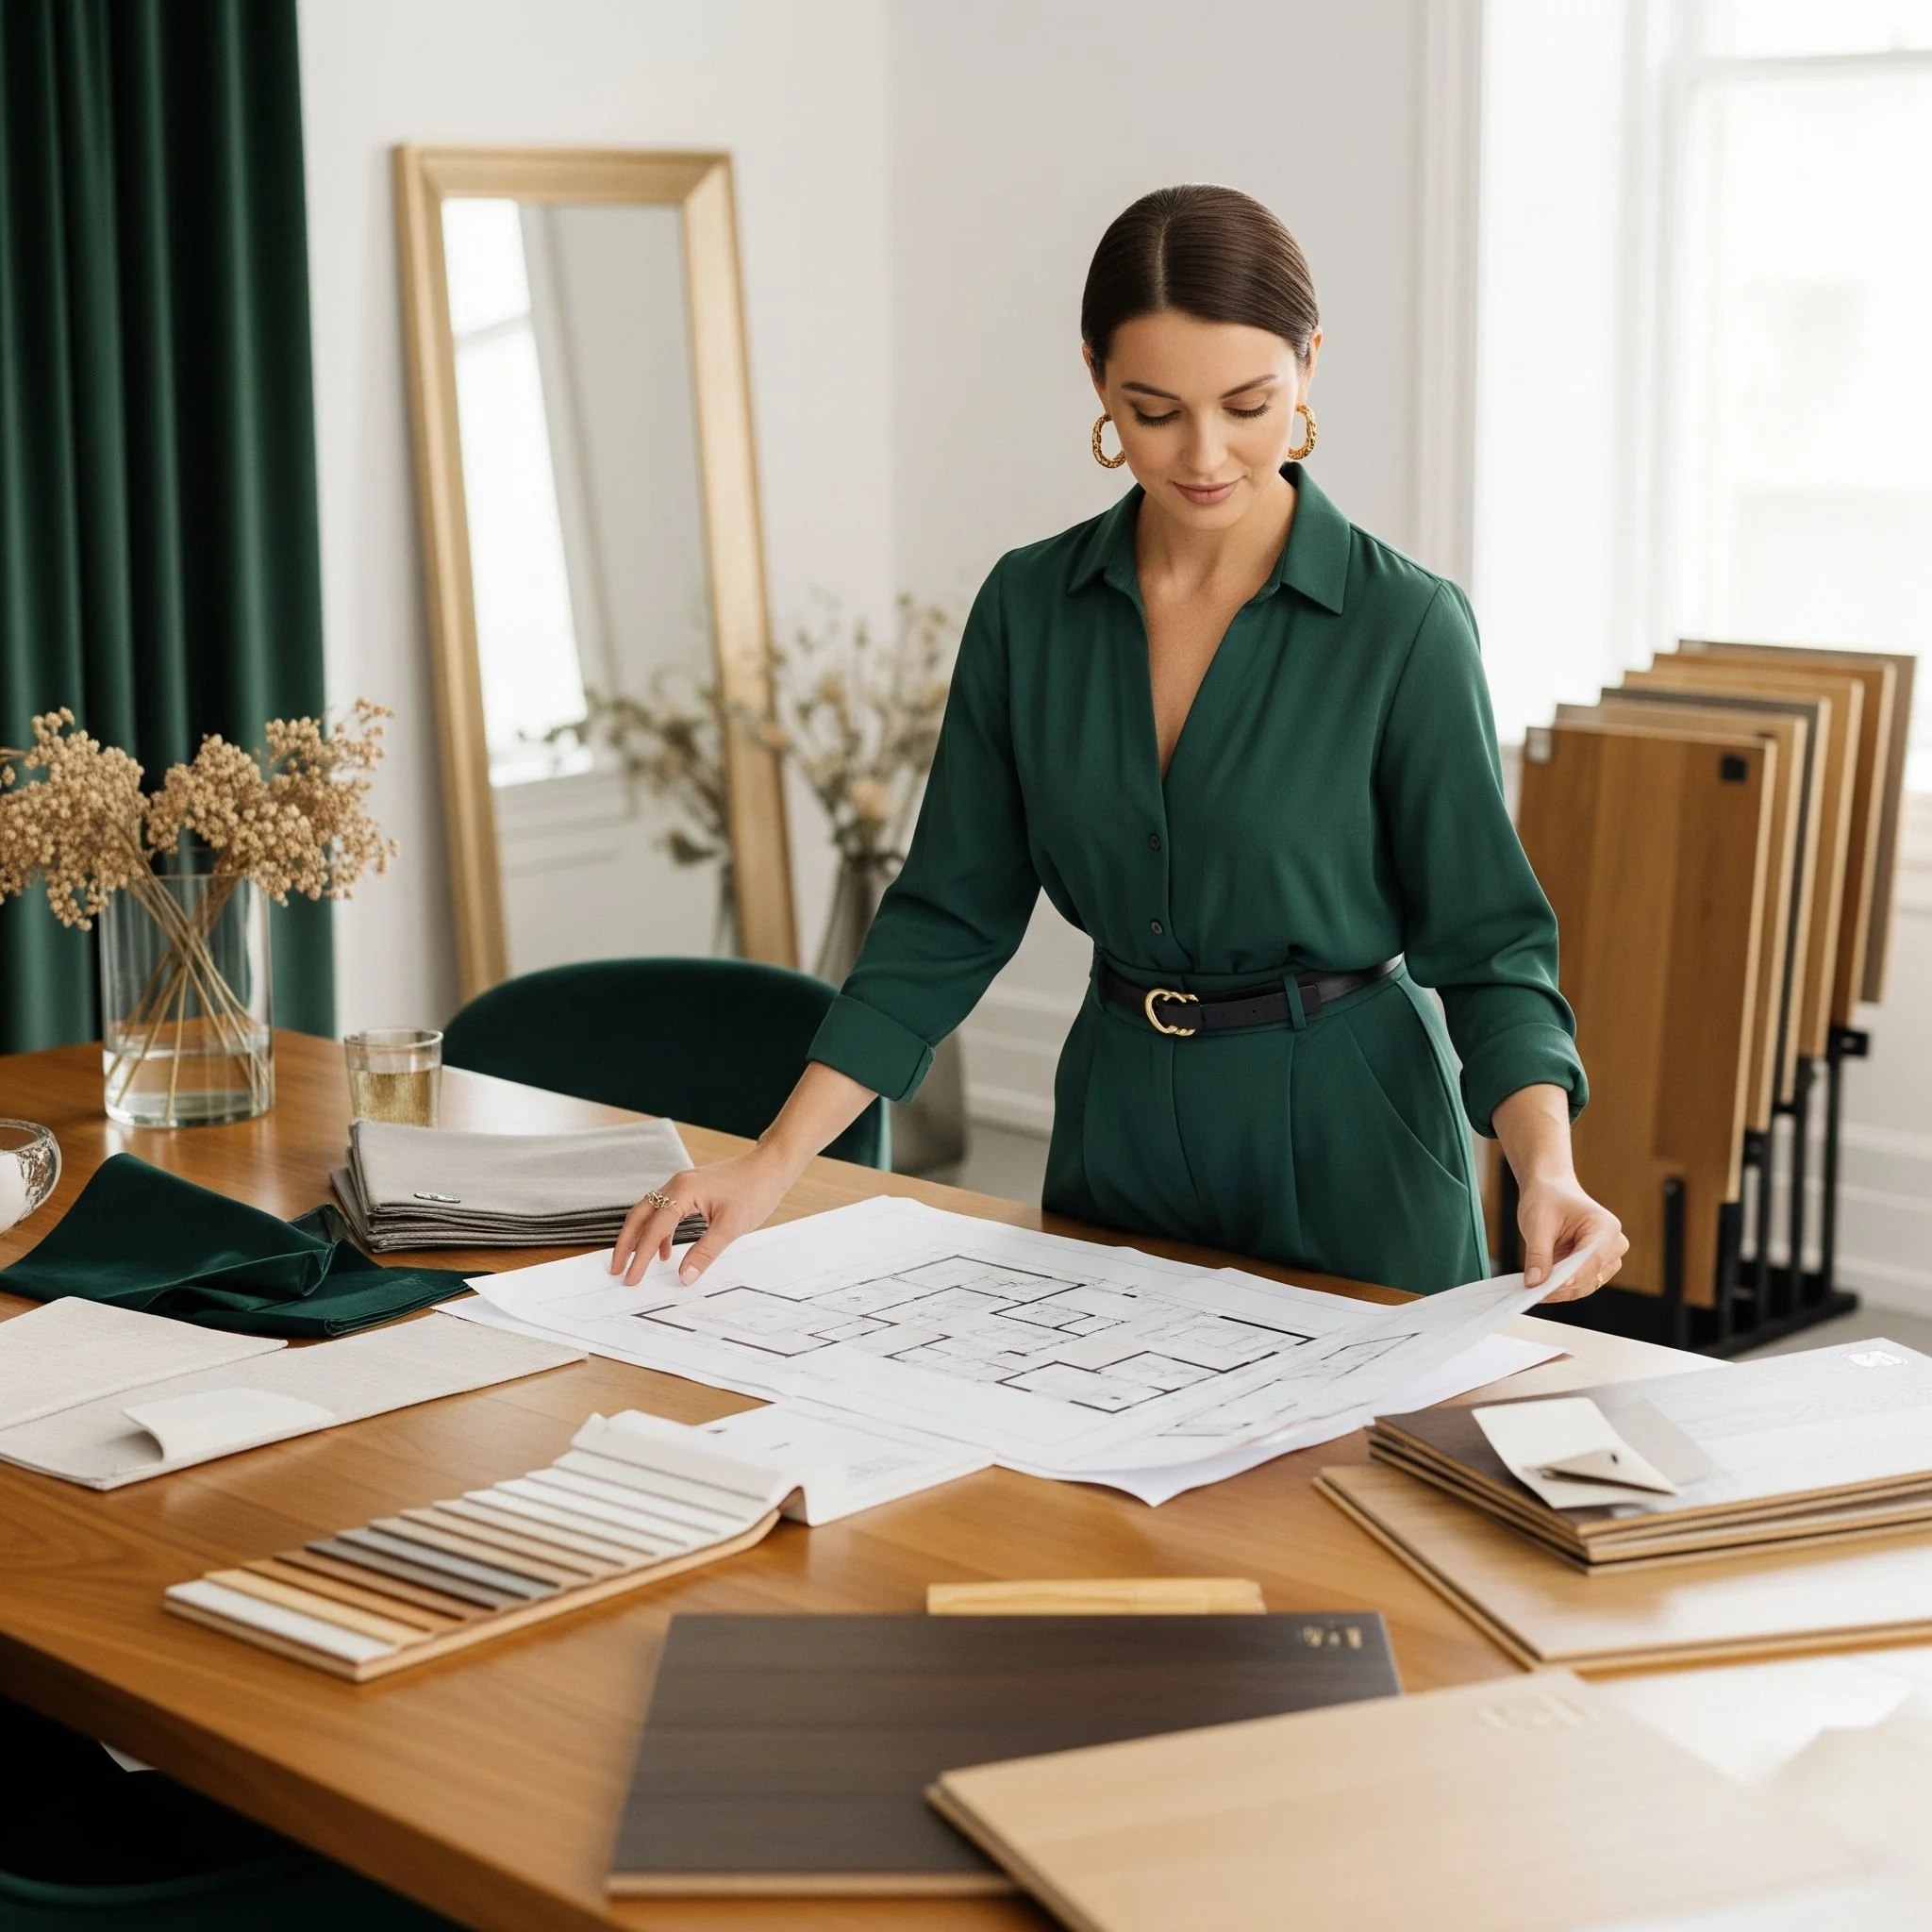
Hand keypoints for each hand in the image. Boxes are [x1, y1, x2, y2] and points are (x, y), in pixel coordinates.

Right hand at [609, 1146, 794, 1286]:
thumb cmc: (755, 1190)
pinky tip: (666, 1251)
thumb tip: (684, 1277)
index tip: (630, 1278)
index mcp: (683, 1191)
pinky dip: (659, 1231)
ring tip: (635, 1263)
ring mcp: (683, 1184)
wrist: (772, 1165)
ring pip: (650, 1212)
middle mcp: (677, 1184)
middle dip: (625, 1244)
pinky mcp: (691, 1189)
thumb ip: (704, 1253)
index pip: (653, 1229)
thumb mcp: (730, 1227)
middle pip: (639, 1215)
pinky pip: (665, 1210)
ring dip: (639, 1237)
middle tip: (616, 1269)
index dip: (639, 1257)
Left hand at [1516, 1175, 1626, 1301]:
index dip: (1573, 1274)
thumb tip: (1534, 1283)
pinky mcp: (1594, 1268)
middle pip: (1591, 1275)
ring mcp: (1607, 1258)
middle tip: (1532, 1292)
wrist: (1550, 1190)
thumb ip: (1537, 1254)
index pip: (1594, 1258)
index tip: (1551, 1286)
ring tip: (1532, 1291)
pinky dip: (1560, 1289)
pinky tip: (1539, 1288)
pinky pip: (1580, 1285)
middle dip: (1563, 1285)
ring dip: (1560, 1291)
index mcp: (1605, 1227)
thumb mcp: (1537, 1224)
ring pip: (1586, 1285)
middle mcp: (1613, 1245)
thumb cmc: (1547, 1200)